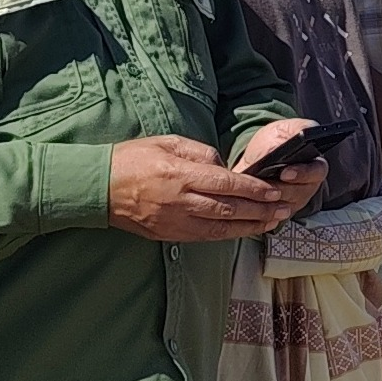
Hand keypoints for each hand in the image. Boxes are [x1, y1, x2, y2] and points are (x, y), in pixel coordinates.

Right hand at [109, 135, 294, 241]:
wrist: (97, 187)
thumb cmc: (133, 159)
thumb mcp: (168, 142)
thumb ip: (200, 153)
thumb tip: (224, 167)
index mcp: (181, 174)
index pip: (226, 184)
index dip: (254, 189)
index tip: (274, 191)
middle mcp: (180, 201)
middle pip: (228, 209)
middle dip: (260, 210)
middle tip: (284, 210)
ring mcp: (173, 221)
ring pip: (219, 228)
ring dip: (249, 227)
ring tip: (272, 223)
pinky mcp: (166, 234)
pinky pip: (203, 238)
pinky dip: (226, 236)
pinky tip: (242, 232)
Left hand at [230, 118, 328, 214]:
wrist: (260, 154)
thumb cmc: (276, 140)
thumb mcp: (289, 128)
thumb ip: (300, 129)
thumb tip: (302, 136)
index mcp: (314, 165)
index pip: (316, 172)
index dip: (302, 173)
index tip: (285, 172)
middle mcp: (307, 187)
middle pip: (299, 193)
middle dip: (281, 189)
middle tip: (266, 184)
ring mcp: (293, 202)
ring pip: (284, 208)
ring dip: (269, 201)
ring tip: (255, 193)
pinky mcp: (277, 214)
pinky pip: (270, 218)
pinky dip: (259, 212)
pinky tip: (249, 203)